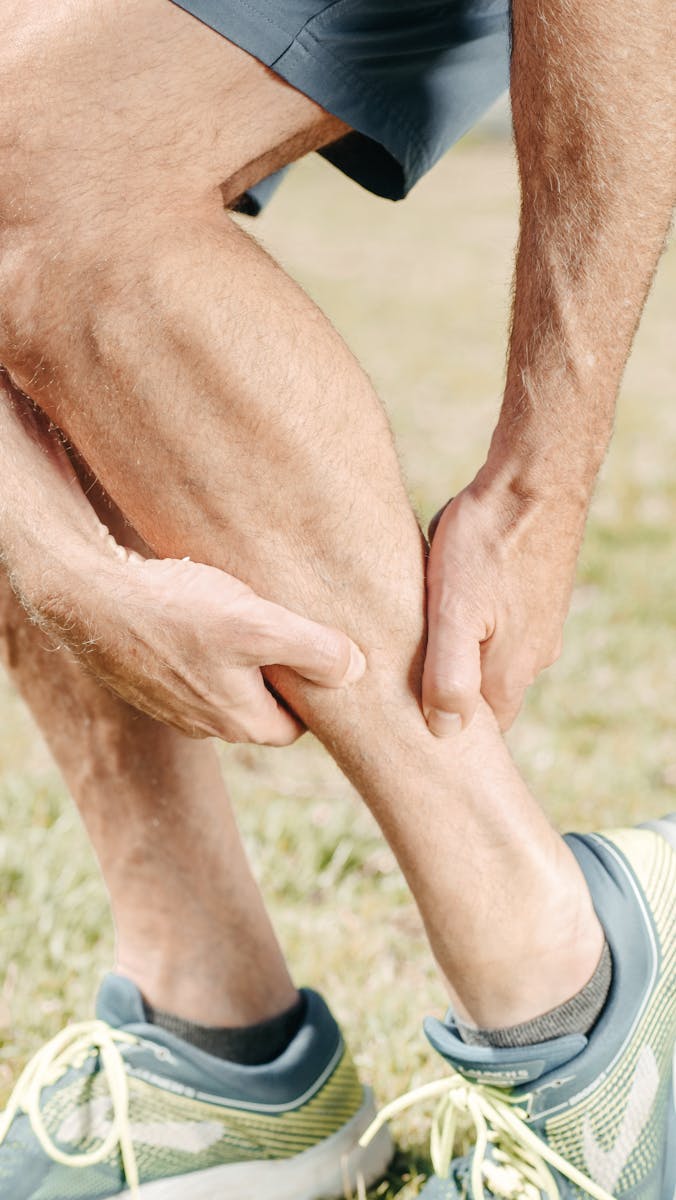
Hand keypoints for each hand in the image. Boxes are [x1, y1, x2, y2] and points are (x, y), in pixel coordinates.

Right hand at [35, 551, 365, 744]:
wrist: (88, 598)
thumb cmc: (175, 611)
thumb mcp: (258, 626)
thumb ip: (314, 650)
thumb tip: (358, 670)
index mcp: (242, 722)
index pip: (299, 725)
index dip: (314, 691)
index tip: (320, 653)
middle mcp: (206, 724)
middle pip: (263, 706)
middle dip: (279, 674)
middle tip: (289, 626)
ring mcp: (172, 704)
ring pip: (226, 686)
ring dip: (240, 657)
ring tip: (246, 612)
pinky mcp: (147, 678)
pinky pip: (191, 669)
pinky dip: (204, 645)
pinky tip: (200, 608)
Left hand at [423, 478, 585, 733]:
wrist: (536, 478)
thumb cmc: (488, 541)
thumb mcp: (454, 611)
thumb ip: (449, 676)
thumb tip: (445, 732)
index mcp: (511, 672)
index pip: (480, 732)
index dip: (445, 732)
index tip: (407, 720)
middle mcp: (535, 656)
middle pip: (485, 696)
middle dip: (447, 690)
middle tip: (403, 674)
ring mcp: (541, 624)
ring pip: (490, 656)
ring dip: (456, 650)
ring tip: (419, 628)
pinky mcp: (537, 594)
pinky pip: (499, 623)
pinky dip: (471, 620)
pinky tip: (448, 593)